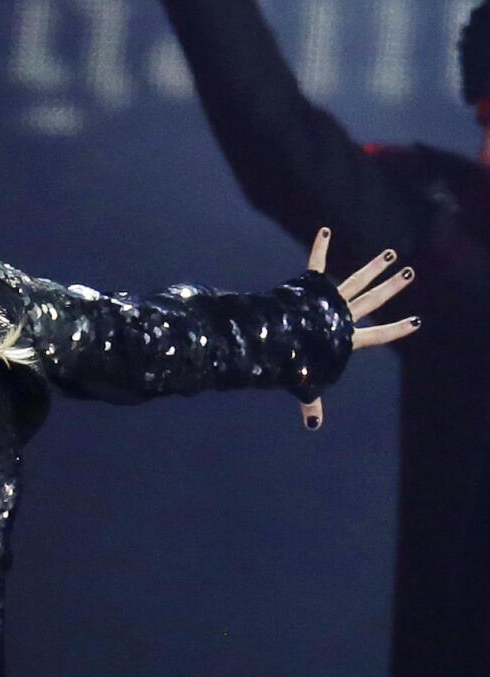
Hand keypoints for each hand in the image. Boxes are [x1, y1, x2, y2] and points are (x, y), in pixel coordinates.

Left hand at [298, 227, 419, 429]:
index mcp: (346, 337)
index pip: (379, 335)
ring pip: (356, 280)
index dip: (397, 329)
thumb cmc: (294, 365)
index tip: (416, 320)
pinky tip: (324, 230)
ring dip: (373, 267)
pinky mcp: (311, 287)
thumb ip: (312, 404)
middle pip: (373, 301)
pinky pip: (317, 265)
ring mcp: (329, 299)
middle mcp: (342, 315)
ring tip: (390, 253)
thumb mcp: (307, 385)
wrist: (279, 340)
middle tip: (409, 274)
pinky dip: (320, 247)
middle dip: (392, 288)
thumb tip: (313, 427)